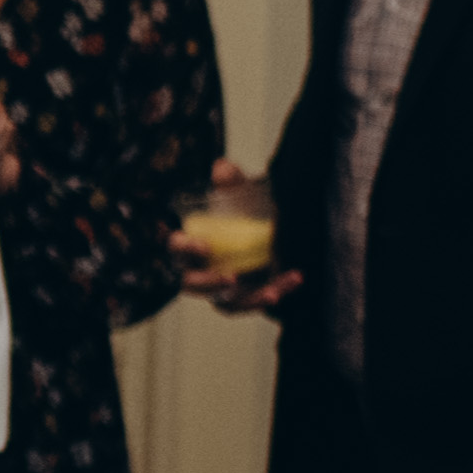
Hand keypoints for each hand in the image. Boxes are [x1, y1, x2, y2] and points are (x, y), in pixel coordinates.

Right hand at [179, 156, 297, 319]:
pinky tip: (295, 277)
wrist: (263, 226)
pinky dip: (277, 290)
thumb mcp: (236, 191)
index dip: (186, 248)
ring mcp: (222, 287)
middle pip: (193, 284)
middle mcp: (199, 270)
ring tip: (271, 293)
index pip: (177, 248)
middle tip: (231, 277)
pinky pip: (256, 301)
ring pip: (226, 303)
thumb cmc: (239, 209)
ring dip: (248, 301)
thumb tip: (222, 169)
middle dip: (209, 283)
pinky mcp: (246, 296)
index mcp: (189, 244)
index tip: (205, 246)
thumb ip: (229, 179)